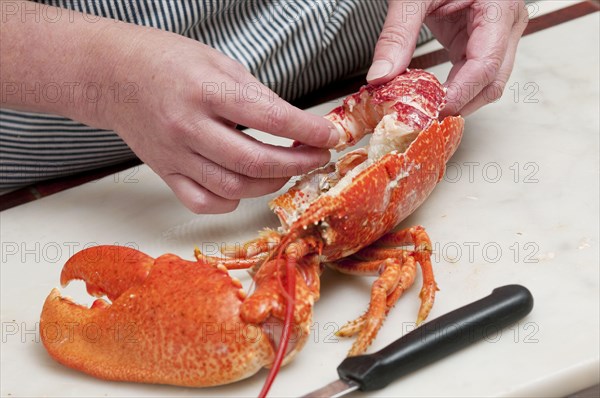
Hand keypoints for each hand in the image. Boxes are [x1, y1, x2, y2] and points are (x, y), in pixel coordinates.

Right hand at [94, 25, 337, 213]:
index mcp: (206, 90)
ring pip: (233, 188)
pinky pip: (203, 202)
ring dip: (271, 184)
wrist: (112, 74)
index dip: (309, 131)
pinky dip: (231, 201)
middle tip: (317, 157)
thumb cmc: (165, 61)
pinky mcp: (165, 172)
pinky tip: (244, 187)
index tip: (331, 136)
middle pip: (255, 163)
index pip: (271, 118)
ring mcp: (175, 155)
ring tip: (287, 170)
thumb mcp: (218, 61)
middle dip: (298, 164)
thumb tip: (293, 125)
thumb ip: (256, 95)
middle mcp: (189, 127)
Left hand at [366, 0, 528, 116]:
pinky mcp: (483, 40)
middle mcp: (508, 24)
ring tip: (424, 109)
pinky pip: (474, 74)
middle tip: (423, 118)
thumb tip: (380, 77)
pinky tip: (430, 95)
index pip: (485, 66)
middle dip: (460, 104)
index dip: (458, 94)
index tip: (429, 110)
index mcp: (500, 8)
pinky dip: (454, 88)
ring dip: (458, 100)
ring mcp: (500, 34)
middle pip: (492, 82)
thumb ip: (397, 34)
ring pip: (487, 83)